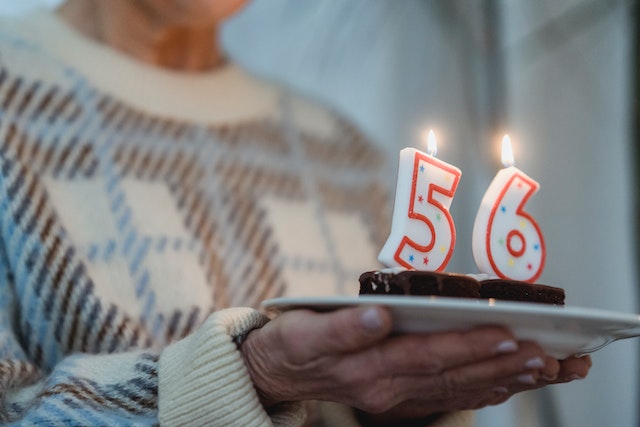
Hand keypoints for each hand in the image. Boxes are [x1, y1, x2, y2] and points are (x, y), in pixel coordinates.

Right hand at [239, 306, 590, 422]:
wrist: (279, 373)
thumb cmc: (293, 344)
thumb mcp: (305, 330)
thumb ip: (343, 327)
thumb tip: (380, 315)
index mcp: (366, 369)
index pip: (427, 356)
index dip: (469, 346)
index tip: (507, 332)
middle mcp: (387, 390)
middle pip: (453, 377)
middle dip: (502, 365)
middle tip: (548, 353)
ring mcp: (395, 398)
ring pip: (458, 390)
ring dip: (504, 379)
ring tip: (546, 368)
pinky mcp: (400, 399)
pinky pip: (448, 398)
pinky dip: (482, 390)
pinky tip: (508, 383)